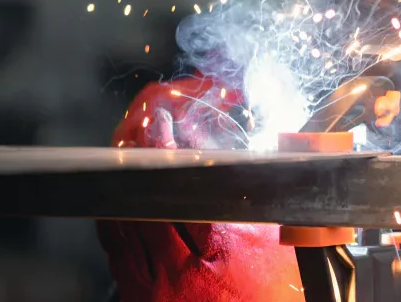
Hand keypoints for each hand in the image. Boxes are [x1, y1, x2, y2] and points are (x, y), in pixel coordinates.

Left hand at [96, 77, 303, 301]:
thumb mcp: (286, 254)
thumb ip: (276, 212)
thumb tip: (278, 170)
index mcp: (222, 250)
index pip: (183, 183)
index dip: (166, 145)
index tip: (163, 118)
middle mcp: (180, 267)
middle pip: (145, 194)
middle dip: (139, 150)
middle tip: (143, 122)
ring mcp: (154, 285)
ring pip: (120, 219)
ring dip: (121, 179)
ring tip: (129, 150)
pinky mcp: (139, 299)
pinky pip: (114, 249)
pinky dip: (114, 216)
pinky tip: (121, 201)